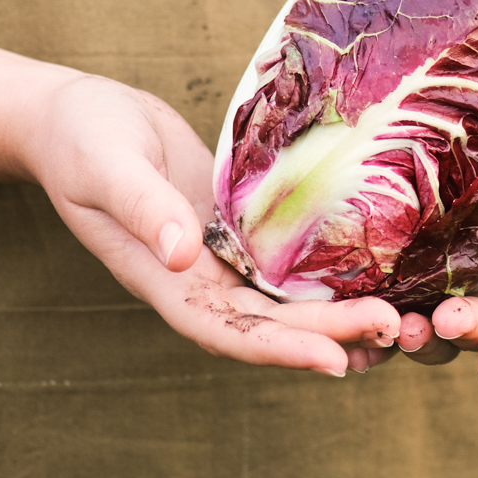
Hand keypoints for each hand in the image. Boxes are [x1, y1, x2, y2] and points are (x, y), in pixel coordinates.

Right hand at [24, 75, 400, 376]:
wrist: (80, 116)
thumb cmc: (80, 138)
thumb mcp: (105, 167)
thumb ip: (142, 209)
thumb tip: (182, 255)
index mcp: (164, 280)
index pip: (227, 331)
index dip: (280, 351)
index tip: (334, 361)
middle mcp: (199, 279)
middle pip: (271, 323)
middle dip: (330, 332)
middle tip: (392, 327)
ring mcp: (222, 255)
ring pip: (286, 298)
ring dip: (337, 314)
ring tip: (397, 320)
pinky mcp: (239, 225)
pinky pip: (287, 257)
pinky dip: (326, 271)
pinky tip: (373, 269)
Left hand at [396, 164, 477, 379]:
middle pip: (477, 330)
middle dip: (457, 334)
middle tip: (433, 325)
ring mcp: (461, 275)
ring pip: (433, 318)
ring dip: (415, 329)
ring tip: (394, 323)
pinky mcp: (425, 250)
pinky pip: (401, 282)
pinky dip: (380, 301)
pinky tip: (356, 305)